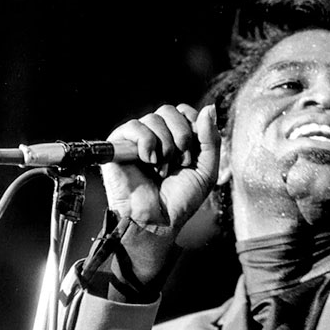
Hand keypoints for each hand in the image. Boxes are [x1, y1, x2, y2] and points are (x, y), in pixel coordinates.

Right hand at [101, 104, 219, 233]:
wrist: (157, 220)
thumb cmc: (180, 200)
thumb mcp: (206, 170)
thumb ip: (211, 139)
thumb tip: (209, 108)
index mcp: (175, 140)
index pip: (184, 112)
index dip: (193, 128)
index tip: (192, 155)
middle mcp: (156, 137)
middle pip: (170, 110)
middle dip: (181, 136)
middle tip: (179, 162)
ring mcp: (137, 141)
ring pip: (154, 118)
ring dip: (165, 146)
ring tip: (161, 168)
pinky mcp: (118, 146)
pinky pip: (135, 126)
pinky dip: (146, 144)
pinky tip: (148, 161)